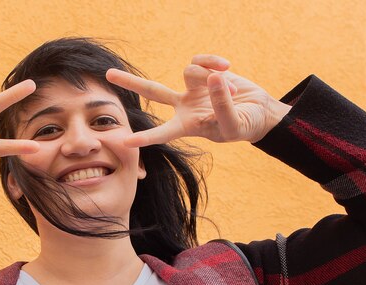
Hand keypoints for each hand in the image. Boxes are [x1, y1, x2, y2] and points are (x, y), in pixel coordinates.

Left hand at [106, 55, 291, 145]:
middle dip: (131, 82)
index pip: (163, 133)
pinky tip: (226, 67)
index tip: (126, 142)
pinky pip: (200, 60)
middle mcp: (184, 106)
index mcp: (187, 126)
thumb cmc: (244, 125)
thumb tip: (213, 78)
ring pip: (189, 71)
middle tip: (108, 75)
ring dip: (211, 77)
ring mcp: (192, 89)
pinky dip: (213, 61)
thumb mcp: (233, 124)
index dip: (146, 138)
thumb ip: (222, 105)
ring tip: (230, 89)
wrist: (258, 112)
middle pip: (152, 91)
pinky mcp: (204, 73)